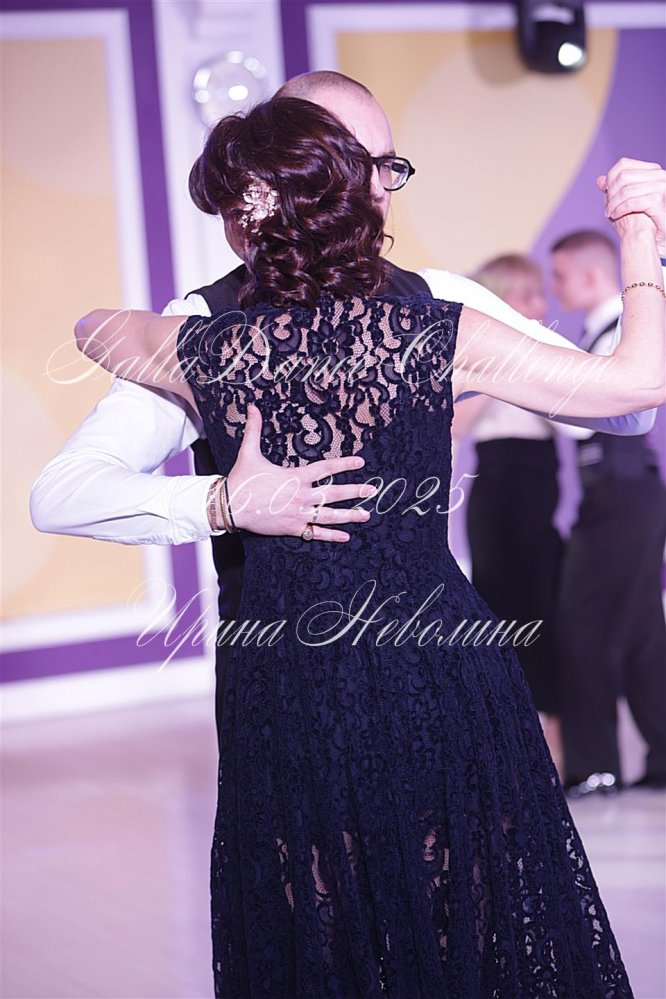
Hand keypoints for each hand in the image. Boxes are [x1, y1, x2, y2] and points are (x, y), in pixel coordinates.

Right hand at [225, 405, 376, 541]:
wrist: (230, 505)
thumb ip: (254, 429)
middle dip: (355, 492)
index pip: (326, 468)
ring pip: (329, 515)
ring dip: (349, 515)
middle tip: (372, 490)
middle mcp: (301, 495)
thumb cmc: (241, 479)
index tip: (360, 462)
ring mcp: (298, 513)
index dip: (344, 464)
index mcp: (295, 476)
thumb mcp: (249, 452)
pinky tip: (345, 536)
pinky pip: (315, 532)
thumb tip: (252, 407)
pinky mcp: (292, 527)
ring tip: (366, 515)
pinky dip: (331, 535)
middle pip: (334, 493)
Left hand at [597, 158, 665, 254]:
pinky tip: (615, 216)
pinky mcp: (659, 200)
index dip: (610, 177)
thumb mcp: (629, 200)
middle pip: (623, 177)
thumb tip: (599, 180)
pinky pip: (632, 202)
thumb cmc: (645, 219)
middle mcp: (660, 175)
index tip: (606, 191)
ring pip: (626, 190)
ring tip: (609, 213)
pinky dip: (620, 209)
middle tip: (607, 207)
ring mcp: (661, 186)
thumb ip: (616, 189)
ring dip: (613, 204)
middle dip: (611, 193)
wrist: (655, 237)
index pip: (624, 164)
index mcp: (653, 171)